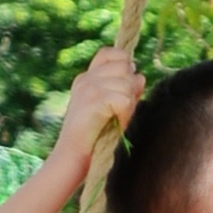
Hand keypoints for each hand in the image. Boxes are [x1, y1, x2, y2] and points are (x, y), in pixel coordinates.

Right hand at [60, 47, 140, 167]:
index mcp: (86, 78)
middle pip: (124, 66)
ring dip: (129, 103)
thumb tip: (141, 76)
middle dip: (130, 87)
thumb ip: (126, 90)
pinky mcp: (95, 100)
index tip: (124, 84)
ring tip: (116, 119)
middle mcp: (86, 79)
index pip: (109, 54)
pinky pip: (125, 99)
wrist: (72, 158)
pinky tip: (116, 122)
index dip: (123, 62)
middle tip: (120, 109)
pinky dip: (127, 113)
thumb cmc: (94, 137)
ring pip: (128, 83)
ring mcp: (89, 88)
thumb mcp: (112, 108)